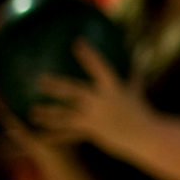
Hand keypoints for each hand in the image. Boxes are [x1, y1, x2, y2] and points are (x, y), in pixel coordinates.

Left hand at [30, 40, 154, 156]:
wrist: (146, 136)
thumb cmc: (142, 110)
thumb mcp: (136, 88)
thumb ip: (133, 70)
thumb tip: (139, 50)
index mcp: (113, 87)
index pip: (99, 67)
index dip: (89, 55)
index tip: (77, 42)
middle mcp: (101, 102)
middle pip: (75, 92)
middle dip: (58, 86)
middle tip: (40, 80)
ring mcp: (95, 118)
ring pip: (68, 115)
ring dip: (49, 114)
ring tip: (33, 112)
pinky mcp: (92, 132)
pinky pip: (70, 134)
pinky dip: (55, 136)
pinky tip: (40, 136)